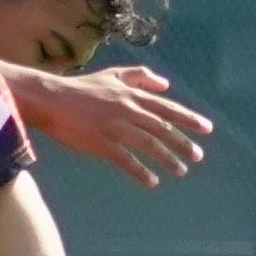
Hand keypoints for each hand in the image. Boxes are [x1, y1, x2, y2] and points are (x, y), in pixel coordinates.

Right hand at [16, 66, 211, 187]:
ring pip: (148, 144)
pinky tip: (151, 181)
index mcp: (131, 94)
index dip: (189, 118)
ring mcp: (114, 127)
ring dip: (167, 159)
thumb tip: (166, 85)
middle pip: (162, 128)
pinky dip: (139, 171)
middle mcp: (127, 110)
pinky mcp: (100, 142)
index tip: (207, 129)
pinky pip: (125, 160)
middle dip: (183, 142)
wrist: (49, 98)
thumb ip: (140, 76)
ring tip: (181, 170)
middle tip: (197, 156)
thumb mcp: (112, 74)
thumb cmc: (80, 87)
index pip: (167, 107)